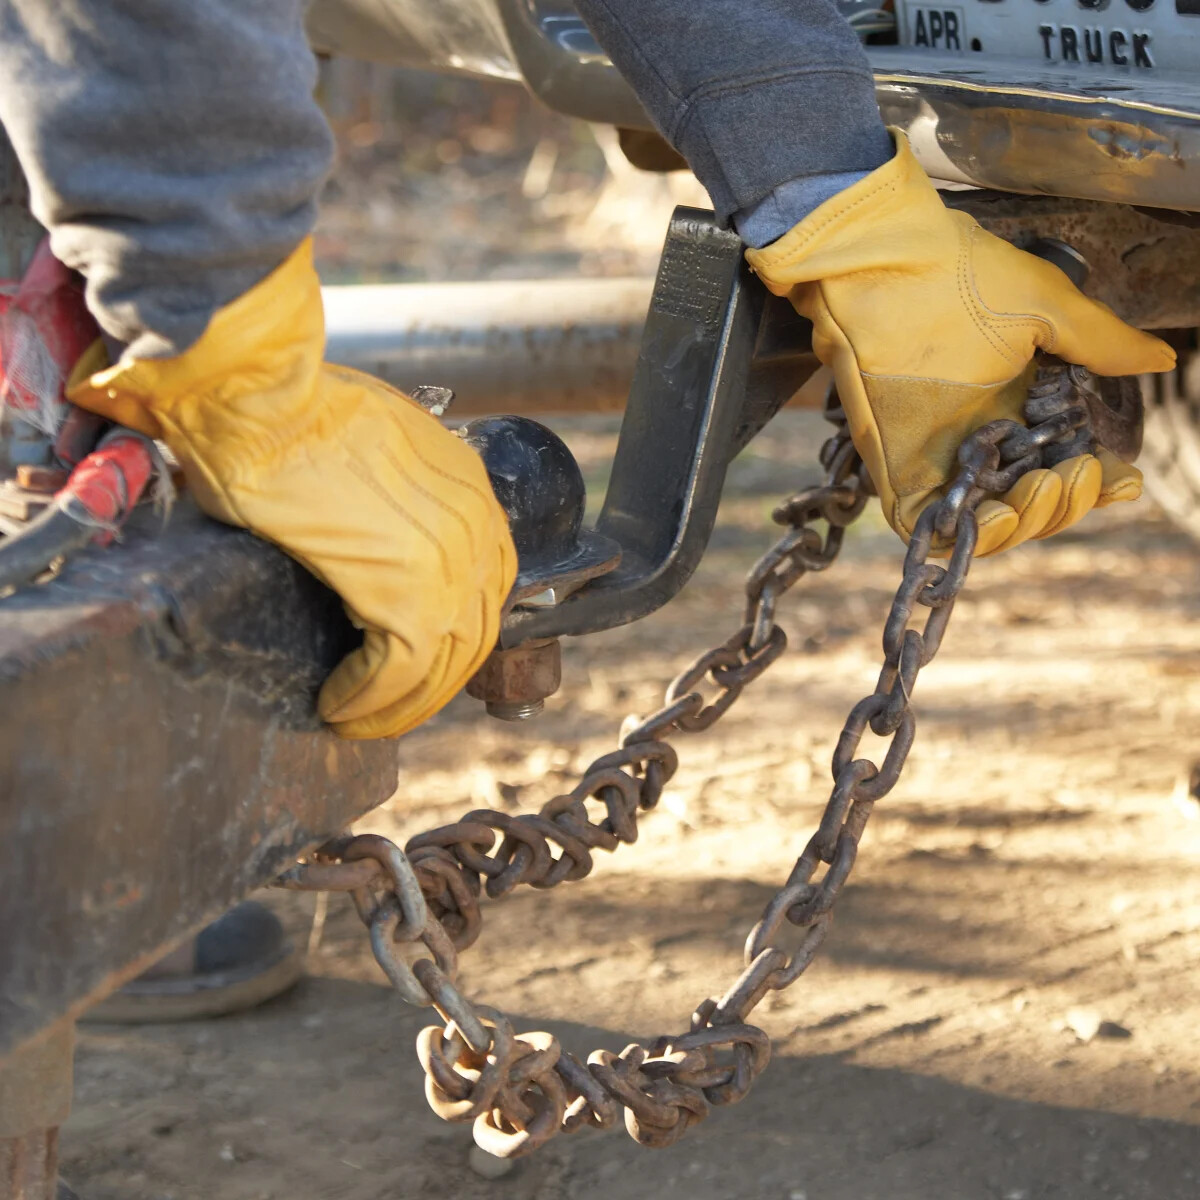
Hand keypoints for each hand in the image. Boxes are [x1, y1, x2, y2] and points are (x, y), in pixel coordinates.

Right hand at [68, 239, 515, 738]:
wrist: (262, 400)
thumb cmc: (289, 416)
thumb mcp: (367, 450)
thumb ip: (390, 498)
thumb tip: (370, 534)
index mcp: (471, 489)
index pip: (487, 584)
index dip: (454, 635)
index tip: (418, 663)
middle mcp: (475, 528)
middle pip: (475, 631)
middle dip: (433, 680)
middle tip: (387, 704)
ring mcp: (449, 564)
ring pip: (444, 663)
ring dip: (400, 702)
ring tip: (358, 717)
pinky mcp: (407, 594)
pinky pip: (401, 671)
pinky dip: (369, 700)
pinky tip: (339, 706)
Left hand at [746, 132, 1175, 555]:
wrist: (879, 261)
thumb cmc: (955, 272)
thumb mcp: (1044, 307)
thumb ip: (1099, 342)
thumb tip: (1161, 359)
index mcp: (1017, 404)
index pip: (1061, 464)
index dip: (1093, 484)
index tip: (1120, 478)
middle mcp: (979, 437)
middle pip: (1029, 503)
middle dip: (1063, 504)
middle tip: (1074, 474)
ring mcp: (935, 456)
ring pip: (984, 523)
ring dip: (1024, 522)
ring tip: (1041, 488)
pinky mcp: (894, 468)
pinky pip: (926, 525)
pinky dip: (961, 533)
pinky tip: (997, 513)